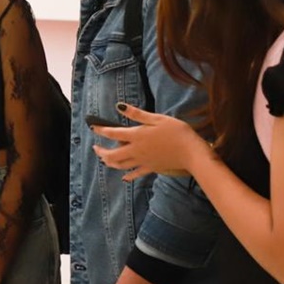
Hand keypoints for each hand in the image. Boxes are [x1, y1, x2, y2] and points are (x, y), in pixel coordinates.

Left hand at [90, 104, 211, 180]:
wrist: (191, 152)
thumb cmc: (176, 132)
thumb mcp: (157, 118)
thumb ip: (137, 114)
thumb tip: (119, 106)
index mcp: (136, 136)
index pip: (112, 133)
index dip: (101, 130)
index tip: (93, 127)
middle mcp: (136, 150)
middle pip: (112, 155)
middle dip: (101, 152)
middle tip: (95, 148)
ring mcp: (143, 161)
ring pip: (120, 166)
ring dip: (110, 163)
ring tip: (105, 159)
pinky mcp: (151, 168)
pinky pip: (136, 174)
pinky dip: (128, 176)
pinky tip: (124, 177)